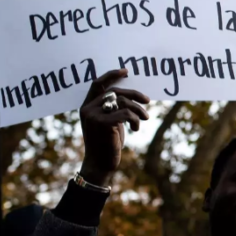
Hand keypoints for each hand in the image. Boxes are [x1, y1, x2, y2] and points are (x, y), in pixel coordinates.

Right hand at [79, 69, 149, 186]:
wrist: (101, 164)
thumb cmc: (108, 143)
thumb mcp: (110, 122)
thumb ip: (113, 108)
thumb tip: (132, 95)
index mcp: (87, 106)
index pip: (97, 83)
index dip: (111, 74)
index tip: (126, 71)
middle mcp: (88, 109)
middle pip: (115, 91)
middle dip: (135, 94)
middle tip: (148, 101)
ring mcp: (93, 115)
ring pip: (123, 101)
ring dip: (138, 110)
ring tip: (144, 118)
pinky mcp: (102, 123)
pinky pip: (125, 113)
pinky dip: (135, 119)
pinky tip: (136, 128)